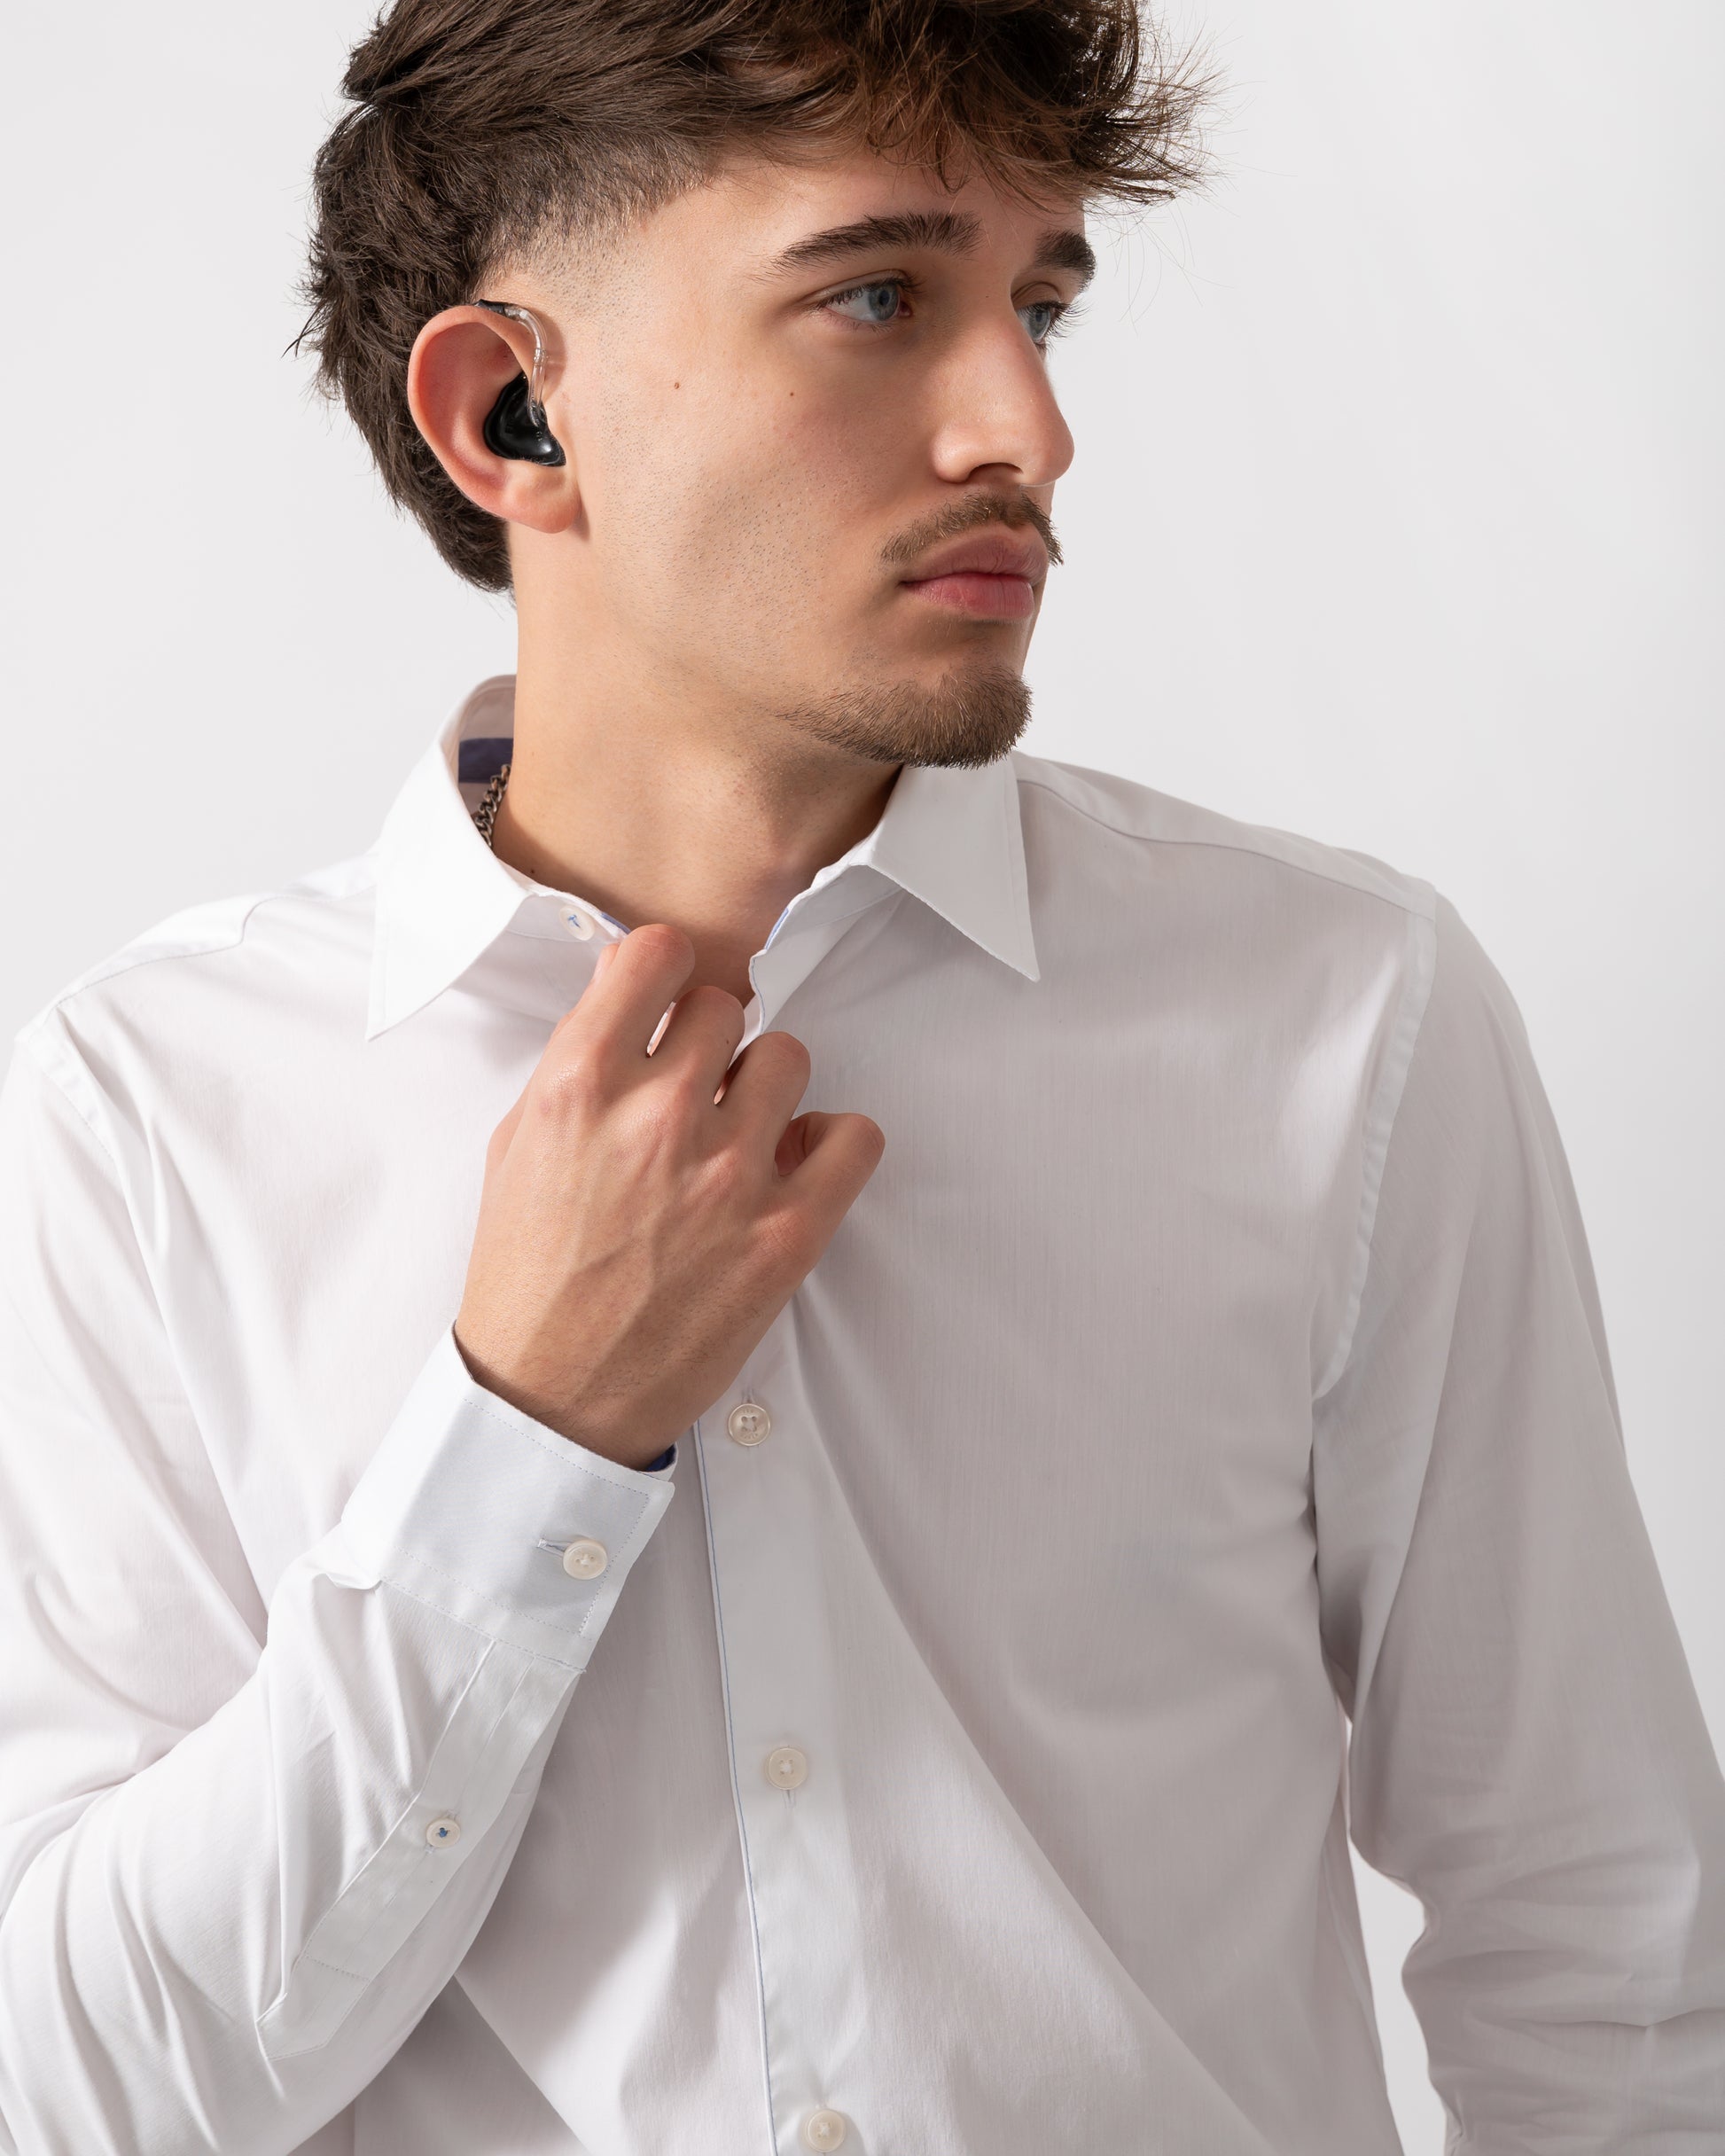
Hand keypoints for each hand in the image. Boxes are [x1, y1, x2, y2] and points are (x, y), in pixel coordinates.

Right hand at [453, 922, 884, 1468]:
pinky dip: (833, 1144)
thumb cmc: (530, 1278)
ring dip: (764, 1089)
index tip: (668, 998)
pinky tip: (794, 1167)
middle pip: (726, 1007)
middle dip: (709, 1043)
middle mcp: (656, 1119)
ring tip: (737, 1136)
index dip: (664, 972)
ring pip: (789, 1058)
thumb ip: (577, 1062)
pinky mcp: (786, 1234)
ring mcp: (729, 1176)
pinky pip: (853, 1137)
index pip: (655, 954)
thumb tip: (630, 987)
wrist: (552, 1398)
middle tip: (693, 1092)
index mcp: (578, 1088)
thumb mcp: (518, 1147)